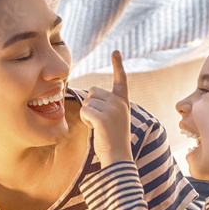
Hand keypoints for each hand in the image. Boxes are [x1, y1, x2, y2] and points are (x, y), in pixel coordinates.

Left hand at [80, 51, 132, 166]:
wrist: (118, 157)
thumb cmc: (112, 139)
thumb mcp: (114, 118)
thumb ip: (105, 104)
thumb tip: (90, 95)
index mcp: (123, 101)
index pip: (121, 79)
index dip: (118, 65)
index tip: (116, 51)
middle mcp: (119, 102)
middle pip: (93, 91)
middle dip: (91, 105)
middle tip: (100, 121)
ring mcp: (112, 109)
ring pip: (87, 101)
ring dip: (87, 114)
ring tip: (99, 127)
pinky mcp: (103, 118)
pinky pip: (84, 110)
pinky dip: (85, 120)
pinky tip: (95, 129)